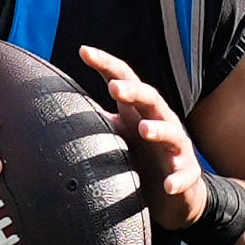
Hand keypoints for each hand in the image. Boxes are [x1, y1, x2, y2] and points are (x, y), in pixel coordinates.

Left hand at [80, 44, 205, 231]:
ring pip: (172, 133)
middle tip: (113, 87)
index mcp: (138, 110)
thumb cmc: (140, 157)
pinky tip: (169, 185)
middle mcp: (160, 122)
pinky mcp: (187, 174)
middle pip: (150, 98)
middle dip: (133, 91)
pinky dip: (178, 179)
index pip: (123, 80)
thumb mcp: (116, 133)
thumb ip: (96, 117)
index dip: (106, 64)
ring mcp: (176, 148)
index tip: (84, 51)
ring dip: (159, 129)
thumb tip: (58, 103)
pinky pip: (185, 176)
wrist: (172, 194)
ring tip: (144, 129)